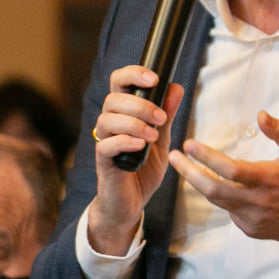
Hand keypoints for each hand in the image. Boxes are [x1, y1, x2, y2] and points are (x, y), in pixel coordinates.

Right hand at [85, 66, 185, 255]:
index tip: (154, 79)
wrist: (131, 203)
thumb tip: (176, 88)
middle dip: (140, 105)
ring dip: (134, 123)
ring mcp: (105, 143)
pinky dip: (124, 141)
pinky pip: (106, 145)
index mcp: (123, 114)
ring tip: (153, 136)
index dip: (132, 74)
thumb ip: (166, 115)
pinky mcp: (103, 162)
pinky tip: (140, 146)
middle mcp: (110, 125)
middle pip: (113, 99)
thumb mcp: (162, 140)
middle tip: (161, 119)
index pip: (119, 83)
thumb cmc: (142, 171)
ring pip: (107, 119)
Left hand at [170, 112, 278, 246]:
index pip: (229, 169)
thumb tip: (261, 115)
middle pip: (212, 190)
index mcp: (269, 179)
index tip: (189, 144)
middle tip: (174, 158)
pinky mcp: (251, 229)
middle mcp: (258, 202)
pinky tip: (227, 188)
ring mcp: (253, 219)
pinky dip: (224, 198)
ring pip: (218, 202)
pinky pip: (230, 212)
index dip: (206, 157)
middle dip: (189, 173)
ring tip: (189, 168)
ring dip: (201, 184)